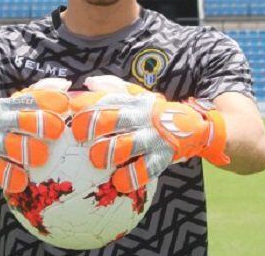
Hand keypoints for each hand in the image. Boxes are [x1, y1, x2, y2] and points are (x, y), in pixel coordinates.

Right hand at [0, 78, 70, 192]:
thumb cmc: (12, 119)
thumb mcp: (22, 102)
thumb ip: (44, 93)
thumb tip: (64, 86)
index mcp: (13, 104)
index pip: (31, 98)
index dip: (49, 100)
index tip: (65, 105)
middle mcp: (3, 120)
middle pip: (20, 120)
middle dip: (39, 124)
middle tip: (57, 131)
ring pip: (8, 145)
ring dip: (26, 150)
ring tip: (43, 157)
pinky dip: (9, 176)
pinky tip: (23, 181)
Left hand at [71, 76, 228, 192]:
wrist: (195, 127)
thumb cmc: (156, 112)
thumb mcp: (138, 95)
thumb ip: (114, 88)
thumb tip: (88, 83)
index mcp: (133, 102)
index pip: (107, 98)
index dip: (86, 103)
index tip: (69, 109)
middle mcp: (142, 117)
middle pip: (114, 117)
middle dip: (93, 125)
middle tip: (78, 135)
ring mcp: (154, 136)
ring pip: (128, 144)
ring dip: (110, 151)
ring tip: (97, 160)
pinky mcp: (164, 156)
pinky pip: (147, 168)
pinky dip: (131, 176)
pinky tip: (118, 182)